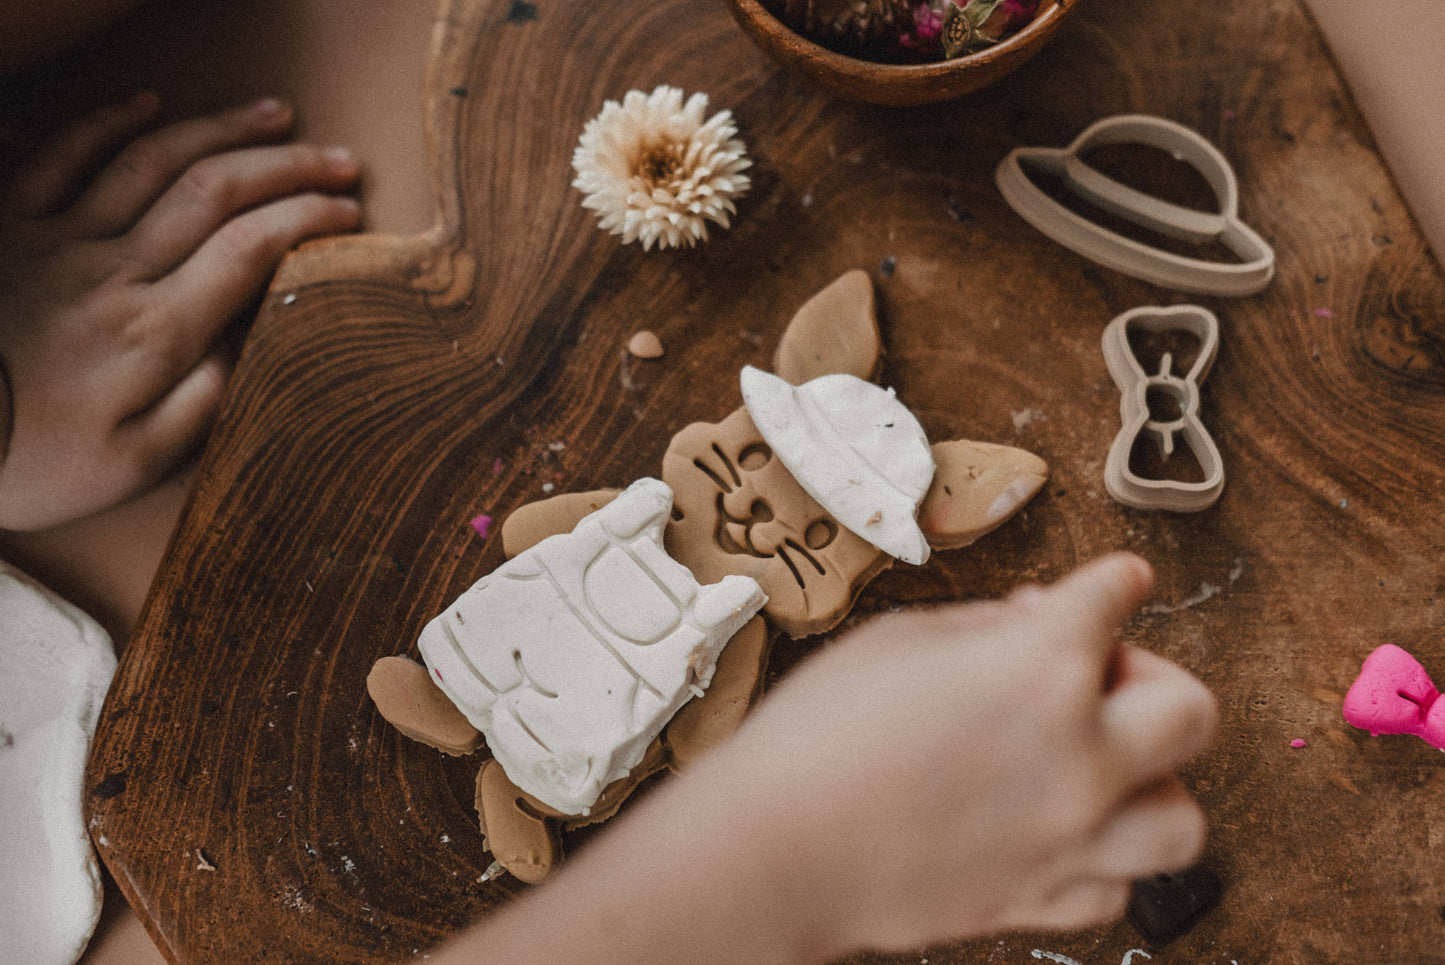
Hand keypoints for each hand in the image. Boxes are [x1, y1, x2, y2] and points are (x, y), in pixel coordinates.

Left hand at [0, 93, 360, 529]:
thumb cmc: (27, 460)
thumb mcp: (132, 465)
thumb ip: (202, 405)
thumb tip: (253, 345)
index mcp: (155, 330)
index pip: (251, 249)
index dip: (309, 219)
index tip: (351, 211)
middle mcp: (113, 269)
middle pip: (214, 191)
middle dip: (287, 165)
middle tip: (340, 156)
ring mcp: (55, 238)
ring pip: (151, 161)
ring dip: (219, 129)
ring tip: (272, 114)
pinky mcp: (5, 225)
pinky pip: (59, 153)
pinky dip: (108, 122)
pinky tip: (148, 103)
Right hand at [733, 552, 1217, 955]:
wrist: (773, 848)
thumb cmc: (816, 734)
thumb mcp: (897, 640)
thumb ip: (985, 628)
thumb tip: (1033, 625)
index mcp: (1040, 665)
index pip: (1115, 600)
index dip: (1116, 582)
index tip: (1120, 583)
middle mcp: (1078, 752)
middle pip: (1192, 712)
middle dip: (1155, 680)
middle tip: (1098, 679)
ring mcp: (1069, 838)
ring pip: (1181, 819)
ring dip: (1150, 782)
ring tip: (1097, 767)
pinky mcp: (1041, 901)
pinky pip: (1116, 888)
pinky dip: (1101, 856)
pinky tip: (1059, 831)